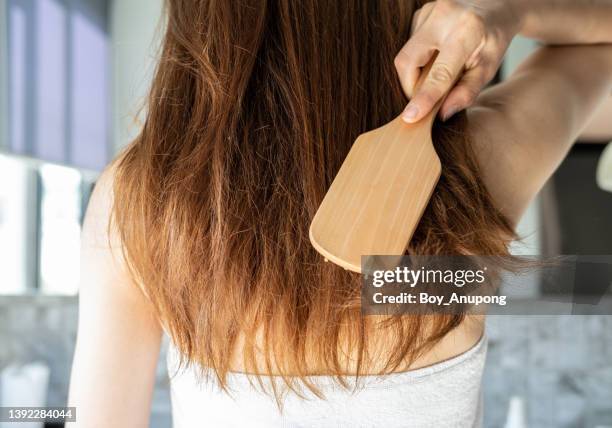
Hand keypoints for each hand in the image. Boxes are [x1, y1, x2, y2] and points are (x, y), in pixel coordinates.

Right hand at [394, 0, 524, 122]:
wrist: (496, 5)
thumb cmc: (493, 39)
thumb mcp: (488, 67)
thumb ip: (467, 92)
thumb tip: (443, 114)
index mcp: (468, 31)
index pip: (440, 73)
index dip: (424, 97)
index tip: (411, 116)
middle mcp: (445, 15)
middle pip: (408, 60)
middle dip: (410, 85)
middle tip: (423, 97)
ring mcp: (429, 10)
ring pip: (406, 54)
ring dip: (416, 71)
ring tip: (437, 69)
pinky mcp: (420, 11)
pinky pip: (409, 44)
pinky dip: (418, 57)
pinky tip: (435, 54)